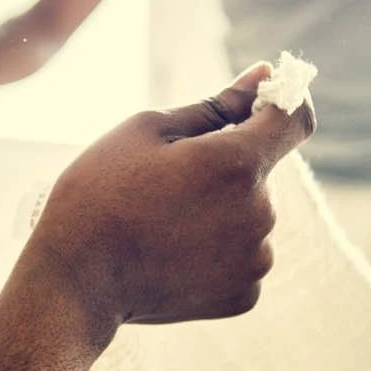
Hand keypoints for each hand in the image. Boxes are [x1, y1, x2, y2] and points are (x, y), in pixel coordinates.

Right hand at [17, 63, 315, 344]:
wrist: (75, 283)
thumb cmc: (100, 194)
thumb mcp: (147, 130)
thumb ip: (217, 104)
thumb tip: (263, 75)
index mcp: (237, 162)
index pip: (295, 118)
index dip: (280, 103)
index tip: (256, 103)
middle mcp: (259, 212)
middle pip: (260, 171)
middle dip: (225, 166)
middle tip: (165, 183)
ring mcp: (255, 260)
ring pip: (250, 216)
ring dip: (221, 211)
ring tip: (162, 224)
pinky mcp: (244, 295)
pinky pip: (242, 258)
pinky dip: (216, 253)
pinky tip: (172, 255)